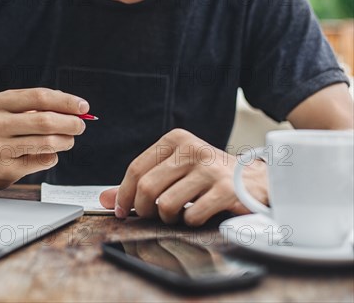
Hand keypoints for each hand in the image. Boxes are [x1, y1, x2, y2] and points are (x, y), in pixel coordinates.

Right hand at [0, 88, 87, 189]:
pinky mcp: (6, 169)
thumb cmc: (0, 131)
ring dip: (65, 141)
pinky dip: (52, 156)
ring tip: (68, 140)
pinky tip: (47, 154)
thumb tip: (76, 108)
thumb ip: (40, 107)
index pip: (39, 97)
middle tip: (81, 126)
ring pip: (46, 143)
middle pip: (44, 121)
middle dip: (70, 123)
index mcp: (0, 103)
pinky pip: (42, 161)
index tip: (84, 107)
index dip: (66, 102)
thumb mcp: (11, 112)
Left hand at [99, 129, 267, 225]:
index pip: (136, 169)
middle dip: (143, 209)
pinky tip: (198, 214)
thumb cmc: (209, 178)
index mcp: (175, 140)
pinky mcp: (226, 189)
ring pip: (166, 204)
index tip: (122, 211)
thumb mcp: (174, 172)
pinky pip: (192, 215)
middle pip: (147, 187)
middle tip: (150, 216)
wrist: (257, 182)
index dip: (124, 194)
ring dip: (168, 218)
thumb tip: (106, 199)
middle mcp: (191, 149)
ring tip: (178, 215)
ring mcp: (210, 168)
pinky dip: (190, 222)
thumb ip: (140, 184)